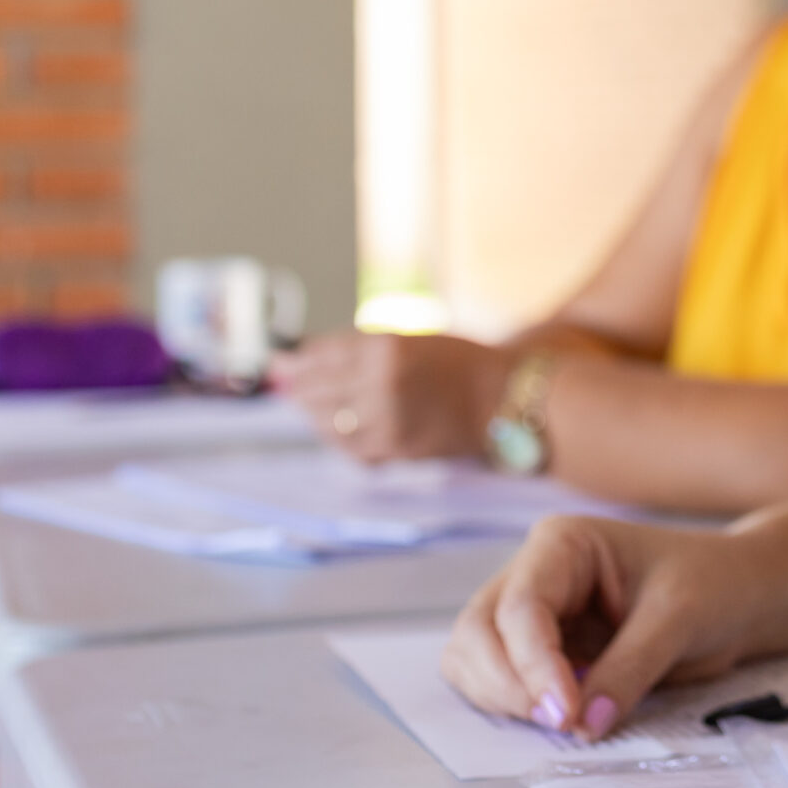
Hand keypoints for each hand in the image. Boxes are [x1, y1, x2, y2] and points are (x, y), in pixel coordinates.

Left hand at [267, 331, 514, 461]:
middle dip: (300, 389)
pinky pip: (351, 449)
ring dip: (315, 416)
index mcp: (385, 347)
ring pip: (329, 423)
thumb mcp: (410, 339)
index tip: (284, 364)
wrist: (504, 399)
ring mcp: (388, 419)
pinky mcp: (396, 448)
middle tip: (290, 386)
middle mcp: (382, 382)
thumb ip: (358, 349)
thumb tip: (297, 360)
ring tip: (314, 409)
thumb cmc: (459, 363)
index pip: (322, 355)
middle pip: (318, 390)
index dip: (299, 361)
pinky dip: (339, 440)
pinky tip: (341, 431)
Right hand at [441, 516, 761, 737]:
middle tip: (557, 723)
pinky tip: (556, 718)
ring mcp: (530, 614)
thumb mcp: (677, 620)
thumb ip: (629, 670)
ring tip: (561, 722)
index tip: (564, 714)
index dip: (533, 665)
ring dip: (502, 698)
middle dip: (504, 684)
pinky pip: (498, 682)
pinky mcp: (538, 652)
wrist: (736, 597)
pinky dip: (511, 707)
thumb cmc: (712, 585)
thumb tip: (583, 725)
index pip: (521, 607)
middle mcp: (533, 573)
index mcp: (562, 544)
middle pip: (477, 631)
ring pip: (473, 659)